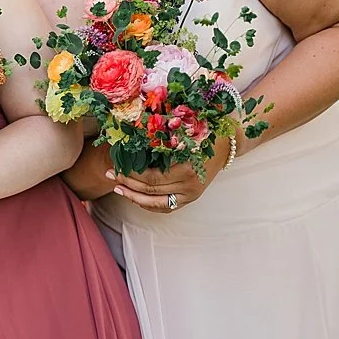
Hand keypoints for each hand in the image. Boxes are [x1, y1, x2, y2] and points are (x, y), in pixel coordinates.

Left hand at [107, 131, 233, 215]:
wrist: (229, 144)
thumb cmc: (205, 132)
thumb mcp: (185, 131)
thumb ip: (162, 136)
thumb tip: (131, 132)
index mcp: (187, 170)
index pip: (151, 178)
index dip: (131, 174)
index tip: (116, 165)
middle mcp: (190, 187)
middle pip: (150, 191)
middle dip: (127, 184)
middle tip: (110, 174)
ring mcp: (191, 195)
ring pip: (156, 203)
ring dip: (133, 197)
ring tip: (117, 188)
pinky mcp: (191, 198)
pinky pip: (165, 207)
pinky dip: (148, 204)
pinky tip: (134, 196)